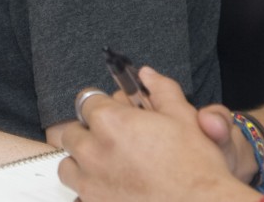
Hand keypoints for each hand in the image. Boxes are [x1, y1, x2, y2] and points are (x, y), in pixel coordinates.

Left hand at [57, 67, 253, 201]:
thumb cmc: (195, 168)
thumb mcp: (184, 118)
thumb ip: (162, 90)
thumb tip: (147, 74)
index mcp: (110, 121)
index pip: (86, 101)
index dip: (102, 105)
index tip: (113, 113)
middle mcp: (92, 151)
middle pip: (70, 133)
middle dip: (87, 133)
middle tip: (113, 140)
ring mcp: (90, 184)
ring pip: (68, 166)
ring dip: (82, 163)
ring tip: (108, 166)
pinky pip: (79, 195)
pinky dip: (90, 190)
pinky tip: (112, 189)